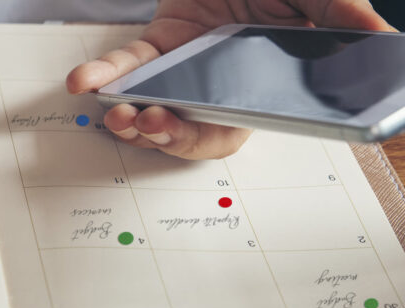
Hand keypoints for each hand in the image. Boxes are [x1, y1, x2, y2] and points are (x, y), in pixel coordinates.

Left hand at [66, 0, 394, 159]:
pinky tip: (85, 83)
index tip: (184, 134)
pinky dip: (104, 75)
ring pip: (147, 108)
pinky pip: (124, 67)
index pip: (226, 130)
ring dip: (128, 118)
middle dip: (162, 135)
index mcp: (253, 89)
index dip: (202, 138)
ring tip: (119, 114)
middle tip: (147, 124)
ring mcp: (178, 71)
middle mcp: (212, 88)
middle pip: (183, 131)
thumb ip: (341, 16)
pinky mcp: (153, 48)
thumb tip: (383, 40)